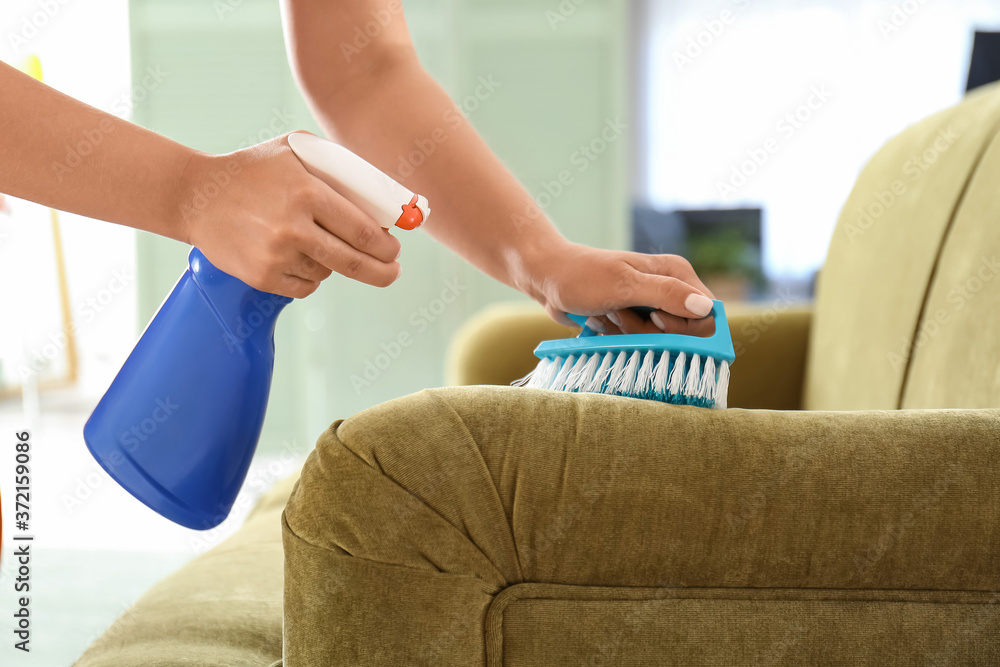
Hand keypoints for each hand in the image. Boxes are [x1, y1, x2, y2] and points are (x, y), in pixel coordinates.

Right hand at [174, 133, 401, 297]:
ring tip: (312, 242)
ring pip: (328, 272)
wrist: (196, 196)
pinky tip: (294, 256)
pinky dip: (309, 276)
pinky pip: (305, 287)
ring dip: (333, 263)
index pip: (363, 230)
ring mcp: (276, 256)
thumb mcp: (295, 149)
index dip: (387, 246)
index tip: (395, 250)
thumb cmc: (254, 169)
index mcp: (308, 193)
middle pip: (355, 262)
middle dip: (382, 271)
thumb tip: (383, 195)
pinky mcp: (262, 277)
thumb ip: (338, 165)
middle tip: (392, 271)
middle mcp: (293, 227)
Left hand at [528, 241, 715, 335]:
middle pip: (682, 333)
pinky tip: (602, 319)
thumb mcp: (624, 284)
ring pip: (658, 341)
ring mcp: (652, 306)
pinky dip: (618, 336)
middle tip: (622, 312)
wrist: (548, 278)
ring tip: (608, 312)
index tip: (656, 320)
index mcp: (677, 273)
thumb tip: (705, 308)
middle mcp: (670, 288)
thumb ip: (666, 294)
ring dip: (629, 333)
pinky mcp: (635, 319)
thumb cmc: (582, 275)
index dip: (685, 326)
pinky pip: (639, 342)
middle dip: (650, 331)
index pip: (707, 313)